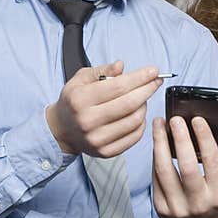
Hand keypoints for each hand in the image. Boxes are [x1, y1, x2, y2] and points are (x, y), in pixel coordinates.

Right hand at [46, 60, 162, 157]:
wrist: (62, 129)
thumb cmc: (74, 101)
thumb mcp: (81, 79)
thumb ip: (102, 70)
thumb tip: (121, 66)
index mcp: (80, 99)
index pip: (118, 86)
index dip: (140, 78)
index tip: (153, 71)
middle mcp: (88, 121)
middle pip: (129, 103)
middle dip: (148, 89)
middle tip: (155, 81)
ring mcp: (97, 139)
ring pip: (135, 120)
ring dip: (144, 105)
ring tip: (141, 98)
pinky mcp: (106, 152)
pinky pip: (134, 136)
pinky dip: (141, 123)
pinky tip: (137, 113)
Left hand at [151, 115, 217, 217]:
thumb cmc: (216, 199)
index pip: (213, 162)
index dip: (204, 139)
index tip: (197, 119)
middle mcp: (199, 203)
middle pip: (187, 167)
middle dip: (180, 139)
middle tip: (175, 119)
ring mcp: (178, 207)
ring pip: (165, 171)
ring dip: (160, 144)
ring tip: (159, 125)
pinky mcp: (161, 208)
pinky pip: (155, 178)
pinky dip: (155, 157)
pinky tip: (156, 142)